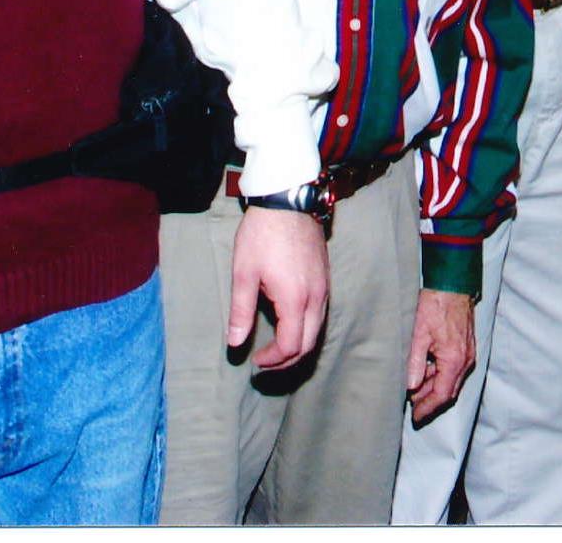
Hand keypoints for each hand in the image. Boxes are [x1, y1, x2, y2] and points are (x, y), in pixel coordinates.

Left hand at [229, 206, 328, 370]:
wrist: (287, 200)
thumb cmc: (262, 235)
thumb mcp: (244, 273)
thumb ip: (241, 311)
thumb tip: (235, 343)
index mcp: (295, 299)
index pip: (290, 346)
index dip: (273, 360)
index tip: (255, 360)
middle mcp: (316, 297)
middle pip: (308, 344)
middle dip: (287, 360)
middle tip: (266, 362)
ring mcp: (324, 287)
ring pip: (317, 330)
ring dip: (298, 345)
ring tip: (276, 348)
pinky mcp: (325, 278)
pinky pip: (321, 313)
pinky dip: (306, 328)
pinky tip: (290, 323)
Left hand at [404, 289, 475, 424]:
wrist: (452, 284)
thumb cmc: (435, 304)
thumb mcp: (418, 334)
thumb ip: (415, 362)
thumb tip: (411, 386)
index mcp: (454, 359)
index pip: (442, 395)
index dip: (428, 409)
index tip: (416, 417)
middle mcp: (465, 360)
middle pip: (449, 392)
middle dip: (431, 403)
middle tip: (413, 409)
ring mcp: (467, 354)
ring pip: (451, 382)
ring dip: (434, 389)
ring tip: (414, 392)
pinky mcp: (465, 348)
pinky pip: (453, 370)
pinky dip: (439, 376)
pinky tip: (425, 374)